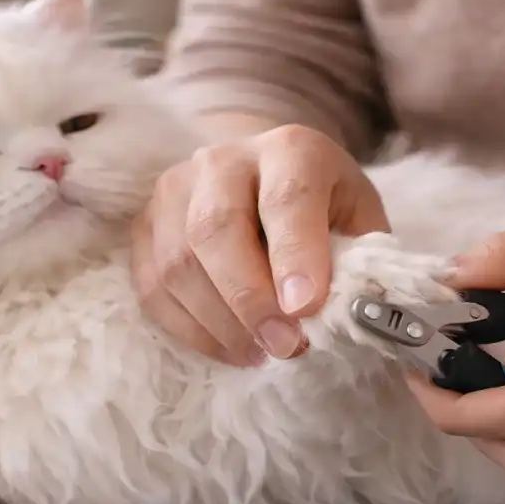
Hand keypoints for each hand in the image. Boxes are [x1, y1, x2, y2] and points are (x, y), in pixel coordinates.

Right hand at [131, 124, 387, 365]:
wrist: (265, 175)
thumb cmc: (322, 206)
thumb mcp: (358, 218)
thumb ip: (359, 260)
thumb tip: (354, 316)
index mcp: (290, 149)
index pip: (286, 198)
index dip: (295, 255)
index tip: (307, 308)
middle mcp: (222, 160)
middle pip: (215, 228)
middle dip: (249, 299)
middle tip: (284, 347)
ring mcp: (174, 190)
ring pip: (177, 263)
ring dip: (220, 323)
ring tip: (262, 353)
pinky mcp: (144, 226)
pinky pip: (152, 287)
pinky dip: (191, 330)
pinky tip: (231, 348)